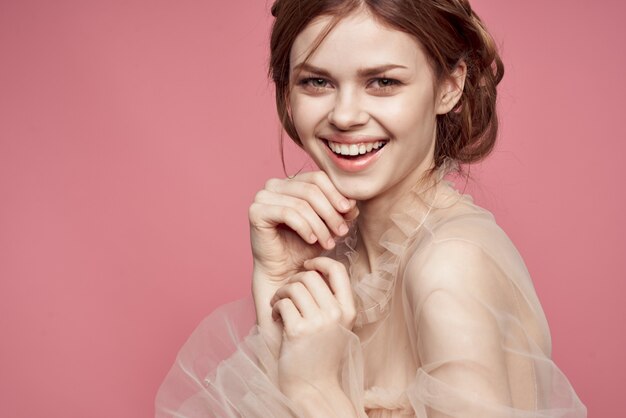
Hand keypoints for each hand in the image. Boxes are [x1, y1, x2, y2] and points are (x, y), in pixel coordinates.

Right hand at [249, 171, 357, 283]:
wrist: (283, 272)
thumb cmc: (304, 247)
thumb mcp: (328, 225)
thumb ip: (340, 211)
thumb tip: (352, 201)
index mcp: (290, 182)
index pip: (318, 178)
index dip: (336, 194)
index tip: (349, 211)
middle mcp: (274, 185)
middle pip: (311, 189)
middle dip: (330, 212)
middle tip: (342, 231)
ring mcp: (262, 197)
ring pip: (301, 204)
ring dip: (320, 225)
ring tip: (329, 242)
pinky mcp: (256, 211)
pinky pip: (288, 213)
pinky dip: (304, 227)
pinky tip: (312, 241)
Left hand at [270, 257, 356, 392]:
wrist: (313, 386)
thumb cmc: (321, 354)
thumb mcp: (337, 325)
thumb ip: (331, 300)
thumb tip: (314, 269)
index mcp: (348, 310)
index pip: (337, 269)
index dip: (319, 261)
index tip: (306, 266)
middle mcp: (336, 314)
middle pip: (310, 276)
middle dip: (293, 281)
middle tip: (286, 294)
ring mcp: (318, 322)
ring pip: (294, 287)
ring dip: (281, 294)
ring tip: (279, 306)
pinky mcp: (298, 331)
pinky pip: (282, 303)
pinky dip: (274, 308)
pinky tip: (276, 318)